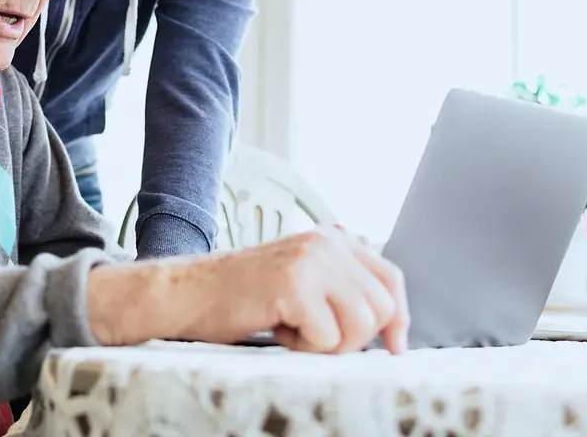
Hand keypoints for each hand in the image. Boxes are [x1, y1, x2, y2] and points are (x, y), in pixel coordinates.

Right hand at [88, 227, 408, 354]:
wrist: (188, 293)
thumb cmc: (242, 295)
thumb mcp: (300, 278)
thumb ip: (340, 282)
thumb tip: (391, 318)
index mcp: (332, 239)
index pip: (390, 277)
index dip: (398, 316)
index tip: (396, 346)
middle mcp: (326, 242)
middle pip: (381, 306)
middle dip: (355, 337)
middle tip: (314, 336)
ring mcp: (312, 260)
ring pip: (361, 325)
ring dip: (328, 343)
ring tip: (293, 329)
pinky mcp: (295, 284)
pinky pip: (328, 338)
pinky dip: (304, 348)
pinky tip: (277, 329)